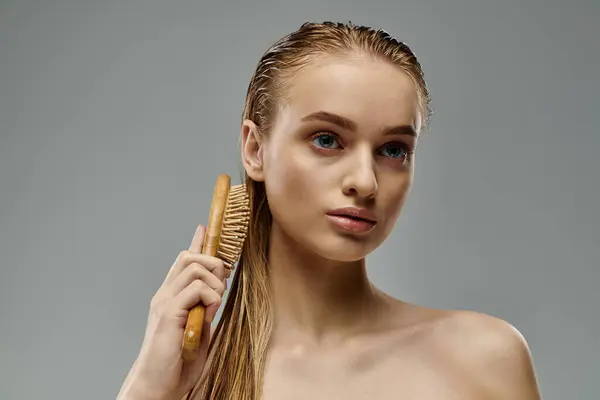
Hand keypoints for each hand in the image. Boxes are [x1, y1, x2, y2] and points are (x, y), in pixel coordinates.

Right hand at [117, 224, 225, 399]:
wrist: (159, 384)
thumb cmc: (179, 361)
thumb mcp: (199, 329)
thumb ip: (205, 309)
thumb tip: (216, 293)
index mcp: (171, 296)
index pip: (182, 261)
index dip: (195, 243)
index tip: (204, 228)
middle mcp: (165, 294)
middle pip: (189, 257)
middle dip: (213, 264)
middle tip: (221, 288)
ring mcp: (164, 302)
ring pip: (194, 267)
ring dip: (214, 283)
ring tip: (214, 305)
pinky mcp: (169, 313)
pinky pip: (196, 289)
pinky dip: (210, 298)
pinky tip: (209, 314)